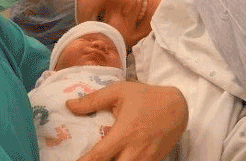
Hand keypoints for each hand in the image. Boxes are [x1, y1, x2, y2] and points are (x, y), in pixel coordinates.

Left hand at [66, 81, 187, 160]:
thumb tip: (69, 105)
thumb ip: (93, 100)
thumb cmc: (145, 97)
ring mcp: (146, 160)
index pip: (98, 156)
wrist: (177, 106)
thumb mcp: (119, 91)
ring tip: (107, 157)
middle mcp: (134, 151)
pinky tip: (119, 157)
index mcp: (123, 134)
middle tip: (91, 159)